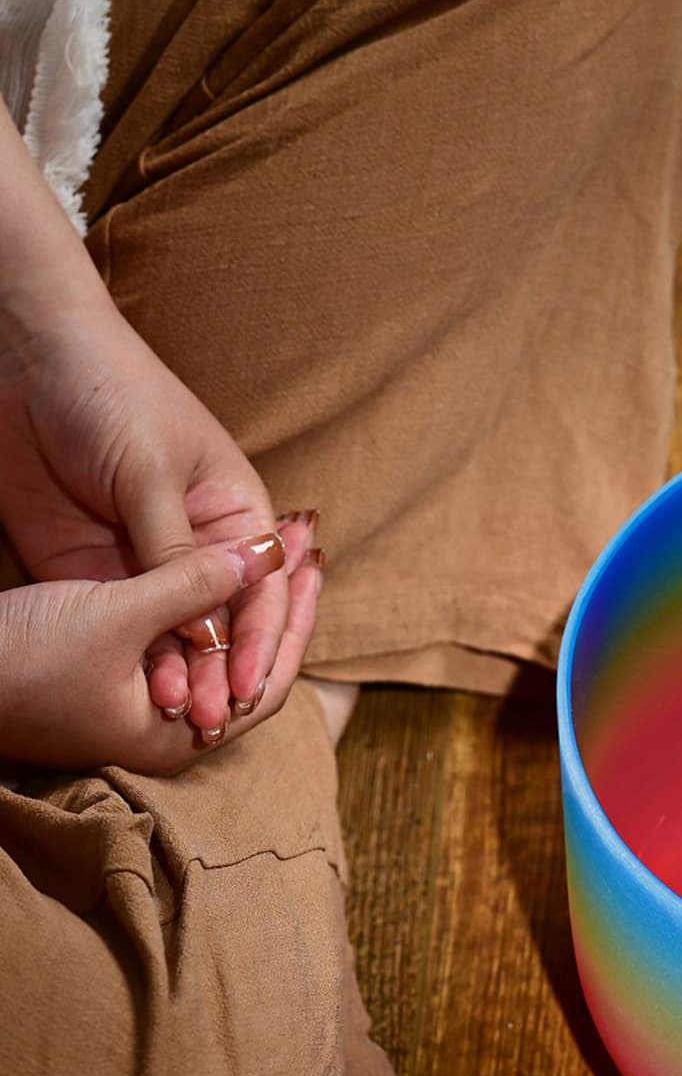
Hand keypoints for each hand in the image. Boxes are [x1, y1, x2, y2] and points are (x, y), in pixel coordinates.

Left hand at [0, 299, 299, 734]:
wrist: (24, 356)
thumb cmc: (108, 392)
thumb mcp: (149, 474)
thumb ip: (176, 554)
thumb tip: (212, 629)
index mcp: (235, 514)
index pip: (261, 590)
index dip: (258, 642)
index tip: (246, 687)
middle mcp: (199, 547)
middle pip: (224, 624)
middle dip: (221, 672)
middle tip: (209, 719)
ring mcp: (146, 564)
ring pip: (176, 636)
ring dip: (182, 676)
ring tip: (178, 717)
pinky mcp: (94, 574)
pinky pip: (125, 628)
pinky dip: (138, 663)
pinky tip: (142, 692)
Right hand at [0, 528, 321, 775]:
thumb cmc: (18, 659)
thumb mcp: (114, 615)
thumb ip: (193, 585)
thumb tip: (267, 555)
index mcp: (182, 736)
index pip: (270, 681)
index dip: (296, 619)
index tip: (315, 563)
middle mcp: (170, 729)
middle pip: (251, 664)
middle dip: (280, 603)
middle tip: (306, 543)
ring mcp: (141, 705)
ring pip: (216, 647)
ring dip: (244, 595)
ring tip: (273, 540)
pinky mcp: (113, 677)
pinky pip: (180, 635)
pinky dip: (202, 596)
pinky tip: (216, 556)